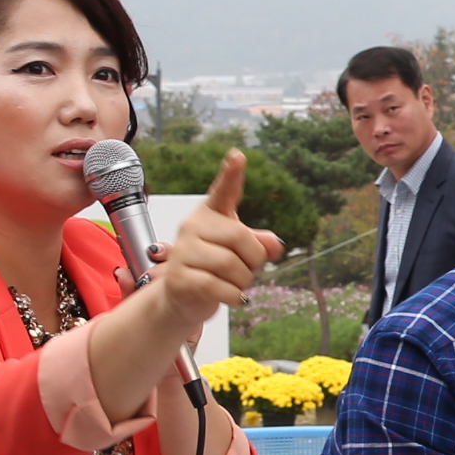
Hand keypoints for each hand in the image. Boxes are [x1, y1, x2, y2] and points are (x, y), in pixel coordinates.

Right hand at [147, 152, 281, 338]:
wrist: (182, 299)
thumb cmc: (214, 269)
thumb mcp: (241, 253)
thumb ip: (260, 243)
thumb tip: (276, 245)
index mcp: (210, 214)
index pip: (223, 191)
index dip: (231, 174)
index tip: (238, 156)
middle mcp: (192, 227)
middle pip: (240, 237)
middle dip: (255, 260)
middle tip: (249, 271)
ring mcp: (183, 251)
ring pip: (231, 265)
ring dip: (244, 281)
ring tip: (234, 284)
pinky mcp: (179, 278)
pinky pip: (219, 286)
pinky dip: (234, 296)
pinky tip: (232, 297)